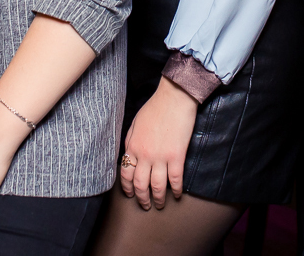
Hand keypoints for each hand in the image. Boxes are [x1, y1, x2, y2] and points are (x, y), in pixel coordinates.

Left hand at [120, 77, 197, 209]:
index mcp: (132, 146)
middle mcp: (144, 155)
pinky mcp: (176, 157)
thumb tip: (130, 155)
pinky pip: (175, 179)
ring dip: (158, 199)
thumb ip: (131, 141)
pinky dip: (176, 190)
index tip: (131, 194)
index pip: (126, 174)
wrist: (174, 98)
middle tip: (145, 205)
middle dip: (142, 198)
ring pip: (157, 186)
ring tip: (160, 204)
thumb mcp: (135, 124)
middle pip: (140, 184)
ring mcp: (161, 157)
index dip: (127, 188)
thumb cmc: (155, 108)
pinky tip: (177, 194)